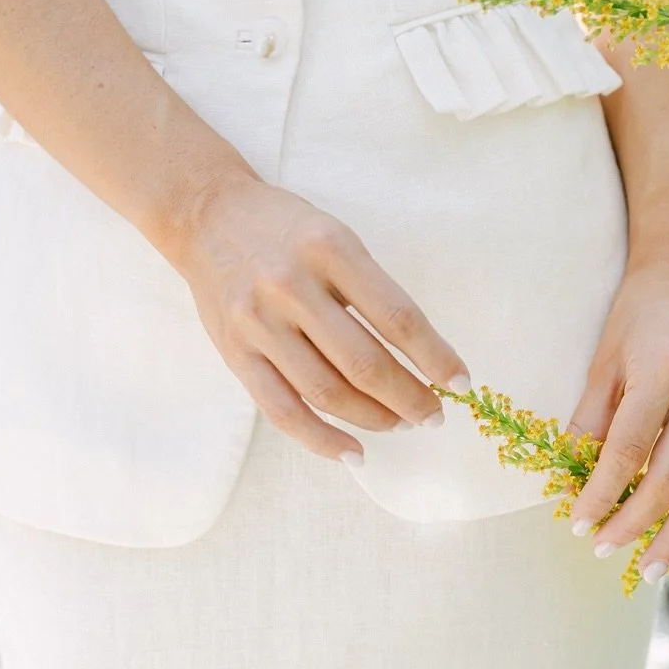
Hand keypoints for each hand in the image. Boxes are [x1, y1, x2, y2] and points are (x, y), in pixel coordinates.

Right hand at [167, 170, 470, 463]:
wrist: (207, 216)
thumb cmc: (287, 230)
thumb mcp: (337, 238)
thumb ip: (371, 290)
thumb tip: (421, 357)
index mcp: (329, 249)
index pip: (396, 316)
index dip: (435, 356)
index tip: (460, 381)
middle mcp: (291, 286)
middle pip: (364, 362)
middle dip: (410, 398)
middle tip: (434, 414)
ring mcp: (258, 323)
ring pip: (326, 392)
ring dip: (373, 418)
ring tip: (401, 424)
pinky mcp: (235, 353)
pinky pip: (282, 410)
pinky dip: (321, 439)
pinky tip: (354, 452)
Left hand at [565, 250, 668, 574]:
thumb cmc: (637, 314)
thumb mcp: (603, 357)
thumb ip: (591, 417)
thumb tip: (571, 476)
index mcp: (661, 373)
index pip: (628, 450)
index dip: (600, 492)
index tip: (577, 523)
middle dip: (636, 522)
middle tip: (605, 551)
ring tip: (651, 569)